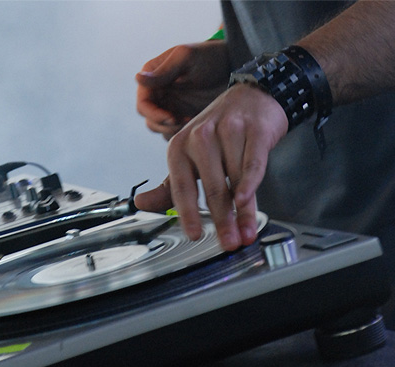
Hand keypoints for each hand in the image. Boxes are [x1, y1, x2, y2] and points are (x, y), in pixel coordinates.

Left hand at [134, 84, 288, 250]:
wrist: (250, 96)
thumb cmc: (217, 132)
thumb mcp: (189, 157)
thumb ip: (169, 186)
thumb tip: (140, 204)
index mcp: (179, 146)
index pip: (181, 187)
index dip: (188, 214)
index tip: (194, 235)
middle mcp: (200, 136)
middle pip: (212, 188)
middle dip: (221, 220)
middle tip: (228, 242)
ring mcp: (228, 131)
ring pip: (234, 180)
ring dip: (242, 211)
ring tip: (245, 232)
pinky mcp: (254, 130)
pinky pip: (252, 164)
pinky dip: (250, 184)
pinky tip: (247, 201)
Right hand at [136, 41, 230, 139]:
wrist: (235, 67)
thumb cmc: (210, 57)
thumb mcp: (187, 59)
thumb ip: (163, 71)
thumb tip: (137, 78)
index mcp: (153, 77)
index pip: (143, 104)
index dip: (153, 114)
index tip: (171, 118)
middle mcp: (158, 93)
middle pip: (149, 120)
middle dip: (163, 125)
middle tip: (182, 123)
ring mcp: (171, 106)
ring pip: (161, 129)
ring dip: (173, 131)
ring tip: (192, 123)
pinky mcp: (183, 116)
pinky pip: (175, 133)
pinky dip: (183, 134)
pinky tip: (197, 125)